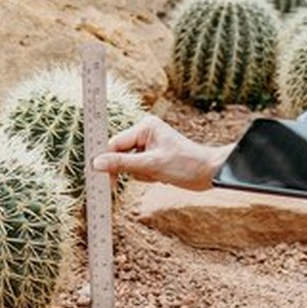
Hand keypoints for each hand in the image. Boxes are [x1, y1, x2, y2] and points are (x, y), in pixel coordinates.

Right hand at [91, 115, 231, 190]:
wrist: (209, 173)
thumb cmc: (186, 164)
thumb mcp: (151, 165)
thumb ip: (122, 164)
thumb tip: (96, 163)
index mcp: (145, 127)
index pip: (115, 144)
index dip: (108, 160)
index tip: (100, 176)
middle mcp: (145, 133)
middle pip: (120, 153)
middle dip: (128, 169)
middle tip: (130, 180)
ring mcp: (149, 145)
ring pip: (129, 164)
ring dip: (140, 174)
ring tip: (158, 174)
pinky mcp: (153, 157)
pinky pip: (138, 169)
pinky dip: (146, 176)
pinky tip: (160, 176)